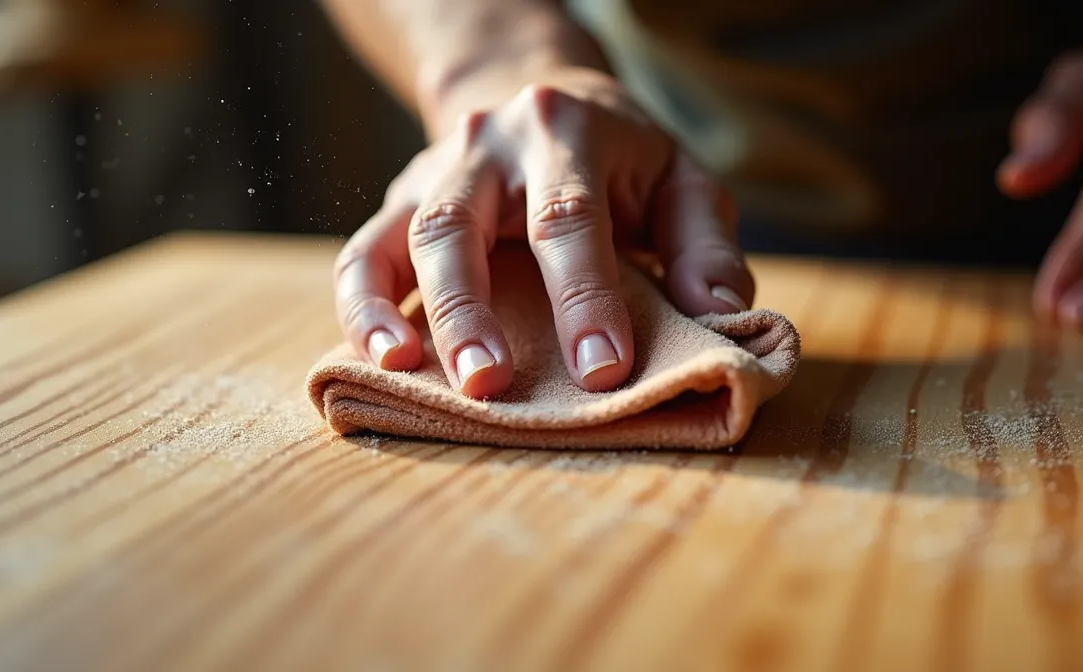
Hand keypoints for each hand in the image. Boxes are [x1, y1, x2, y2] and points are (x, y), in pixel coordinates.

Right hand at [334, 67, 752, 397]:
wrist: (542, 97)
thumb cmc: (623, 160)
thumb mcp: (682, 181)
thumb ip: (706, 246)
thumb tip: (720, 318)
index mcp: (567, 131)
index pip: (569, 215)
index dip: (584, 295)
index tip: (603, 370)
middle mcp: (487, 145)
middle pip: (461, 224)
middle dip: (474, 310)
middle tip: (493, 386)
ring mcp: (434, 173)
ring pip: (405, 239)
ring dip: (410, 314)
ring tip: (420, 382)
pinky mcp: (398, 205)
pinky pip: (363, 256)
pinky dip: (363, 310)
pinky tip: (383, 362)